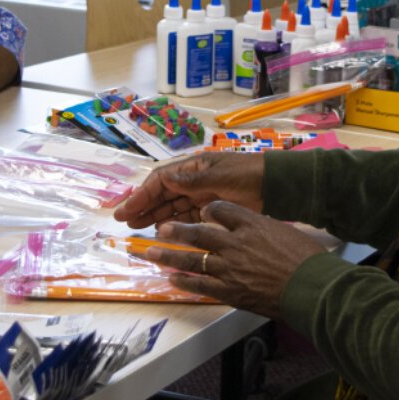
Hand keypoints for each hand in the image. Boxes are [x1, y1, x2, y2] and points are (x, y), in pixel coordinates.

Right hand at [113, 152, 264, 228]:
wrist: (275, 185)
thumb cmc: (247, 174)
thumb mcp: (219, 176)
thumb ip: (192, 181)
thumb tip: (164, 179)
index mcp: (193, 167)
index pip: (160, 180)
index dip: (142, 194)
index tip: (126, 209)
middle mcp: (194, 180)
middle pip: (162, 195)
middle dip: (143, 207)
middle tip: (123, 221)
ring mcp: (202, 195)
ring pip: (172, 207)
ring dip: (154, 216)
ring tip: (137, 229)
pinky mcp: (211, 210)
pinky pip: (187, 217)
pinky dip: (175, 224)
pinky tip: (162, 232)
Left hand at [132, 202, 326, 318]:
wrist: (310, 287)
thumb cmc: (307, 260)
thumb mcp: (287, 233)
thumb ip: (266, 232)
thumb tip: (260, 234)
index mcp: (251, 224)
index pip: (222, 210)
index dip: (209, 210)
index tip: (202, 212)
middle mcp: (235, 243)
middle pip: (199, 233)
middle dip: (177, 231)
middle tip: (160, 229)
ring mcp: (229, 268)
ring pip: (192, 259)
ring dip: (170, 256)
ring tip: (151, 253)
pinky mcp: (230, 291)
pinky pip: (200, 285)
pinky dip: (184, 282)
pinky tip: (172, 279)